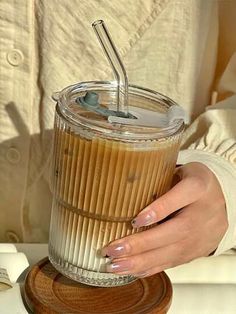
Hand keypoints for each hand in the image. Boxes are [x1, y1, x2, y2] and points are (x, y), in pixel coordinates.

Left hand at [102, 162, 227, 276]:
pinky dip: (152, 268)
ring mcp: (203, 235)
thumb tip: (123, 190)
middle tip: (114, 249)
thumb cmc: (191, 182)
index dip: (159, 209)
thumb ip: (159, 180)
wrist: (222, 199)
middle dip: (142, 244)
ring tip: (115, 265)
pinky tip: (132, 270)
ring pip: (174, 252)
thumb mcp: (179, 172)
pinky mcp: (198, 250)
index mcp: (198, 186)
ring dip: (142, 261)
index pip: (181, 196)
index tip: (135, 220)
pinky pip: (175, 261)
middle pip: (176, 231)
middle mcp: (205, 212)